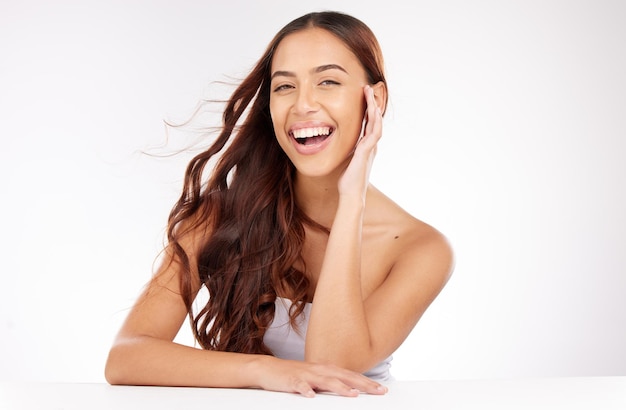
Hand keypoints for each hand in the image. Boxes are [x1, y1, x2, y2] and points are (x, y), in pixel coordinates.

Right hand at [252, 356, 387, 397]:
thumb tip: (351, 391)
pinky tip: (311, 396)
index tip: (382, 389)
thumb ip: (332, 383)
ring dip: (339, 387)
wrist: (268, 369)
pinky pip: (299, 385)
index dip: (367, 382)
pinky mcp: (291, 380)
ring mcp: (305, 374)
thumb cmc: (295, 375)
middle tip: (378, 391)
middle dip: (361, 384)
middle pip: (344, 376)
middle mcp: (319, 370)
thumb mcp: (316, 378)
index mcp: (326, 369)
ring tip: (352, 394)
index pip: (351, 375)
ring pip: (325, 380)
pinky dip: (306, 390)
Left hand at [337, 85, 382, 199]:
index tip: (363, 97)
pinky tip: (373, 111)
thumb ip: (347, 150)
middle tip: (368, 88)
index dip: (367, 110)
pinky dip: (375, 121)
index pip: (368, 123)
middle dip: (372, 104)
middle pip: (374, 120)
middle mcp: (370, 146)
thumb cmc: (347, 180)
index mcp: (365, 146)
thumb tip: (339, 143)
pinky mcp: (367, 152)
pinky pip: (374, 133)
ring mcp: (370, 148)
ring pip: (376, 123)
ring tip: (370, 93)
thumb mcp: (346, 160)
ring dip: (374, 108)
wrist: (351, 194)